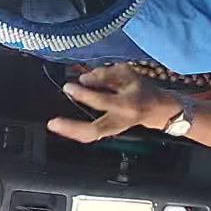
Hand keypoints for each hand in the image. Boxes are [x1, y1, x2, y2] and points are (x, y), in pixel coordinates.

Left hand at [46, 64, 181, 142]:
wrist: (157, 109)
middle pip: (94, 130)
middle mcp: (119, 121)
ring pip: (91, 136)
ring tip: (54, 125)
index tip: (68, 86)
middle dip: (73, 128)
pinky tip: (63, 126)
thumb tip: (83, 80)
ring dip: (72, 131)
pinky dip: (77, 131)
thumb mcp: (127, 75)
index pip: (101, 101)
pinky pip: (92, 134)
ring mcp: (114, 129)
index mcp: (126, 105)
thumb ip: (105, 75)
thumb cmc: (141, 88)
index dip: (84, 94)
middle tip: (53, 123)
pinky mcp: (110, 131)